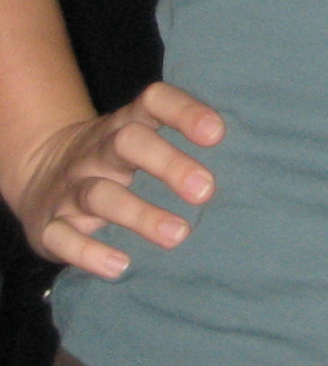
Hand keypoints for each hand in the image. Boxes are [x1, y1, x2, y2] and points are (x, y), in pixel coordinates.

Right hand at [8, 83, 222, 277]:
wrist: (36, 173)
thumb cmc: (117, 160)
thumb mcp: (141, 140)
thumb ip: (183, 143)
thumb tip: (251, 158)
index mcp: (126, 123)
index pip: (153, 101)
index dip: (183, 111)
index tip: (217, 133)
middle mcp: (96, 150)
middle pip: (128, 143)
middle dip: (168, 164)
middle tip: (206, 190)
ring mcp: (70, 186)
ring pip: (100, 194)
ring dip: (140, 215)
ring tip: (178, 235)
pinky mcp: (47, 224)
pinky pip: (62, 236)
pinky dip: (90, 252)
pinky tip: (120, 266)